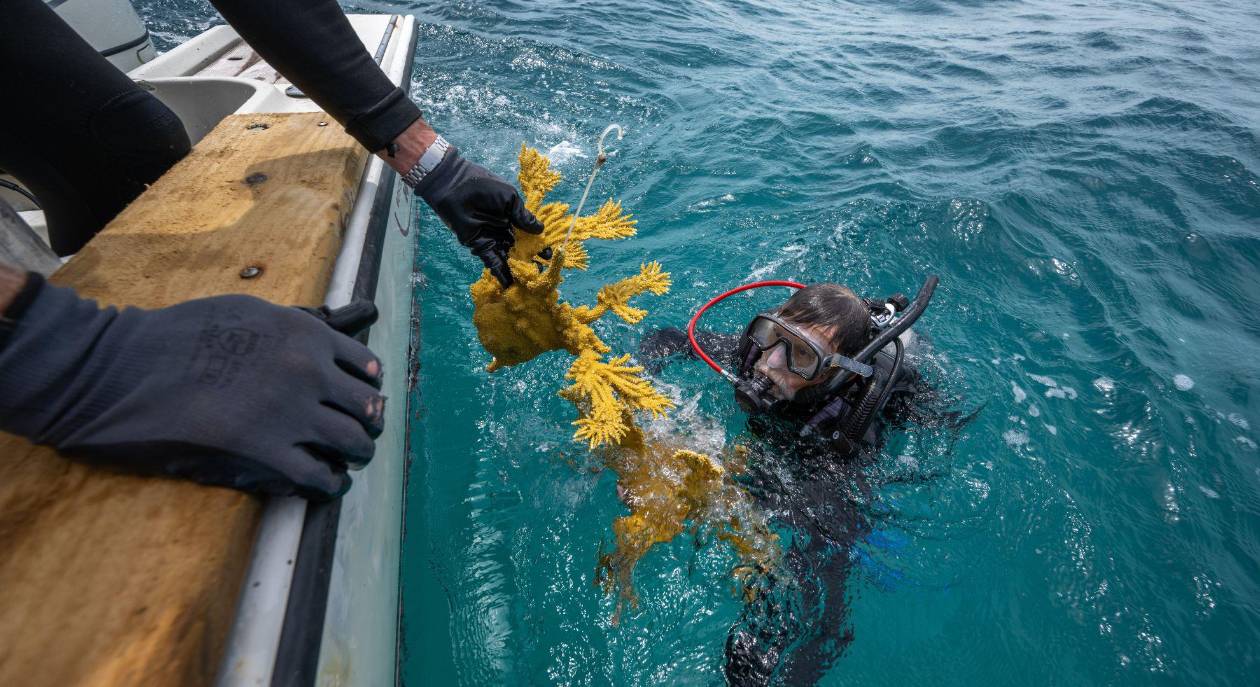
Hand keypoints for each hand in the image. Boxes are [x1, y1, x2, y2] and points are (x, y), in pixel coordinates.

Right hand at [0, 276, 384, 499]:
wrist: (122, 367)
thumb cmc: (179, 335)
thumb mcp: (248, 311)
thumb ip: (296, 324)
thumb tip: (345, 322)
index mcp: (307, 332)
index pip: (367, 367)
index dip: (367, 389)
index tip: (359, 401)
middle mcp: (309, 369)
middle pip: (369, 408)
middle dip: (367, 424)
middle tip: (357, 436)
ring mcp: (290, 411)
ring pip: (354, 443)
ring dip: (354, 455)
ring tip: (345, 461)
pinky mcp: (264, 450)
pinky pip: (320, 475)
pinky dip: (328, 483)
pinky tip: (322, 483)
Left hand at [413, 146, 543, 287]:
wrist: (457, 188)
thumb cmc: (485, 188)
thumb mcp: (509, 198)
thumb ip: (523, 215)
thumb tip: (540, 230)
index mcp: (513, 219)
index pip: (530, 236)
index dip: (539, 246)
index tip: (548, 256)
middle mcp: (505, 232)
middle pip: (520, 250)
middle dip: (530, 262)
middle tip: (540, 274)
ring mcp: (493, 240)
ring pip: (507, 258)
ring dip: (516, 270)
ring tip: (527, 283)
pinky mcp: (480, 246)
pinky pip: (492, 261)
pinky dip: (500, 272)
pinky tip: (509, 283)